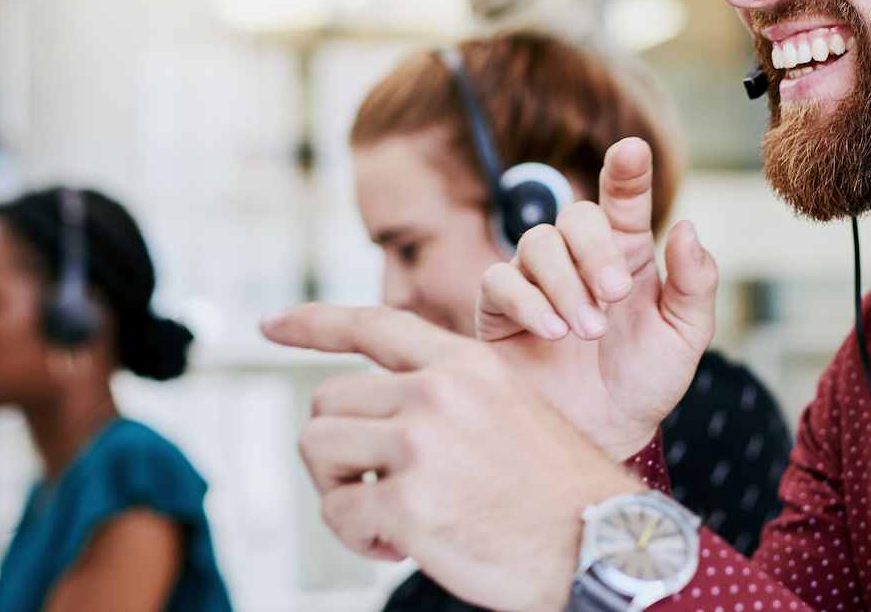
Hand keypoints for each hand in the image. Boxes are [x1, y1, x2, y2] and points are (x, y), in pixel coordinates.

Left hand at [263, 305, 641, 611]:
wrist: (601, 544)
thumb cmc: (556, 491)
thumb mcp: (510, 409)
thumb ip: (447, 396)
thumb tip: (372, 417)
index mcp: (465, 364)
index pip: (371, 323)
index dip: (311, 323)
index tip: (269, 325)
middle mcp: (438, 393)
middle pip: (327, 401)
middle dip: (337, 450)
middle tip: (373, 486)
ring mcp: (420, 445)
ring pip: (318, 449)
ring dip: (338, 490)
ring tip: (385, 515)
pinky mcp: (408, 504)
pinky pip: (338, 514)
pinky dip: (357, 538)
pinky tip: (401, 545)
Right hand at [477, 137, 719, 459]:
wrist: (605, 436)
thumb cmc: (646, 382)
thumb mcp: (686, 336)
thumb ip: (695, 283)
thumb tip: (687, 227)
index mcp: (628, 254)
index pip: (624, 199)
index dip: (627, 171)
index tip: (632, 150)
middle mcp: (580, 259)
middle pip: (575, 216)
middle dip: (596, 250)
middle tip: (616, 295)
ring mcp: (537, 282)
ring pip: (537, 243)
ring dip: (566, 283)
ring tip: (588, 332)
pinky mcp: (500, 311)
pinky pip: (501, 282)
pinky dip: (529, 302)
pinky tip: (554, 333)